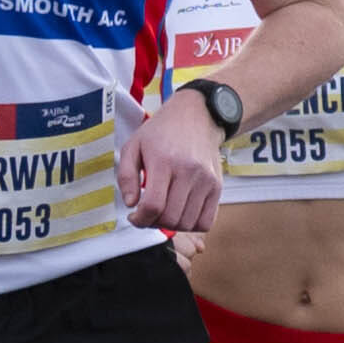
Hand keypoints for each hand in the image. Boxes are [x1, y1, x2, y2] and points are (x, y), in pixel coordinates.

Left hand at [123, 89, 225, 237]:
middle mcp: (188, 172)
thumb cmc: (163, 131)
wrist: (197, 116)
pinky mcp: (217, 187)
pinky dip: (191, 225)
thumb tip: (131, 203)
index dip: (140, 219)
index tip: (134, 217)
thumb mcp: (134, 145)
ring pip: (188, 223)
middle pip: (171, 218)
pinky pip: (207, 221)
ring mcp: (206, 181)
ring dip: (171, 226)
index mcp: (164, 161)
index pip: (154, 204)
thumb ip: (126, 175)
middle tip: (146, 215)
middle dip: (153, 223)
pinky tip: (180, 213)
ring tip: (163, 213)